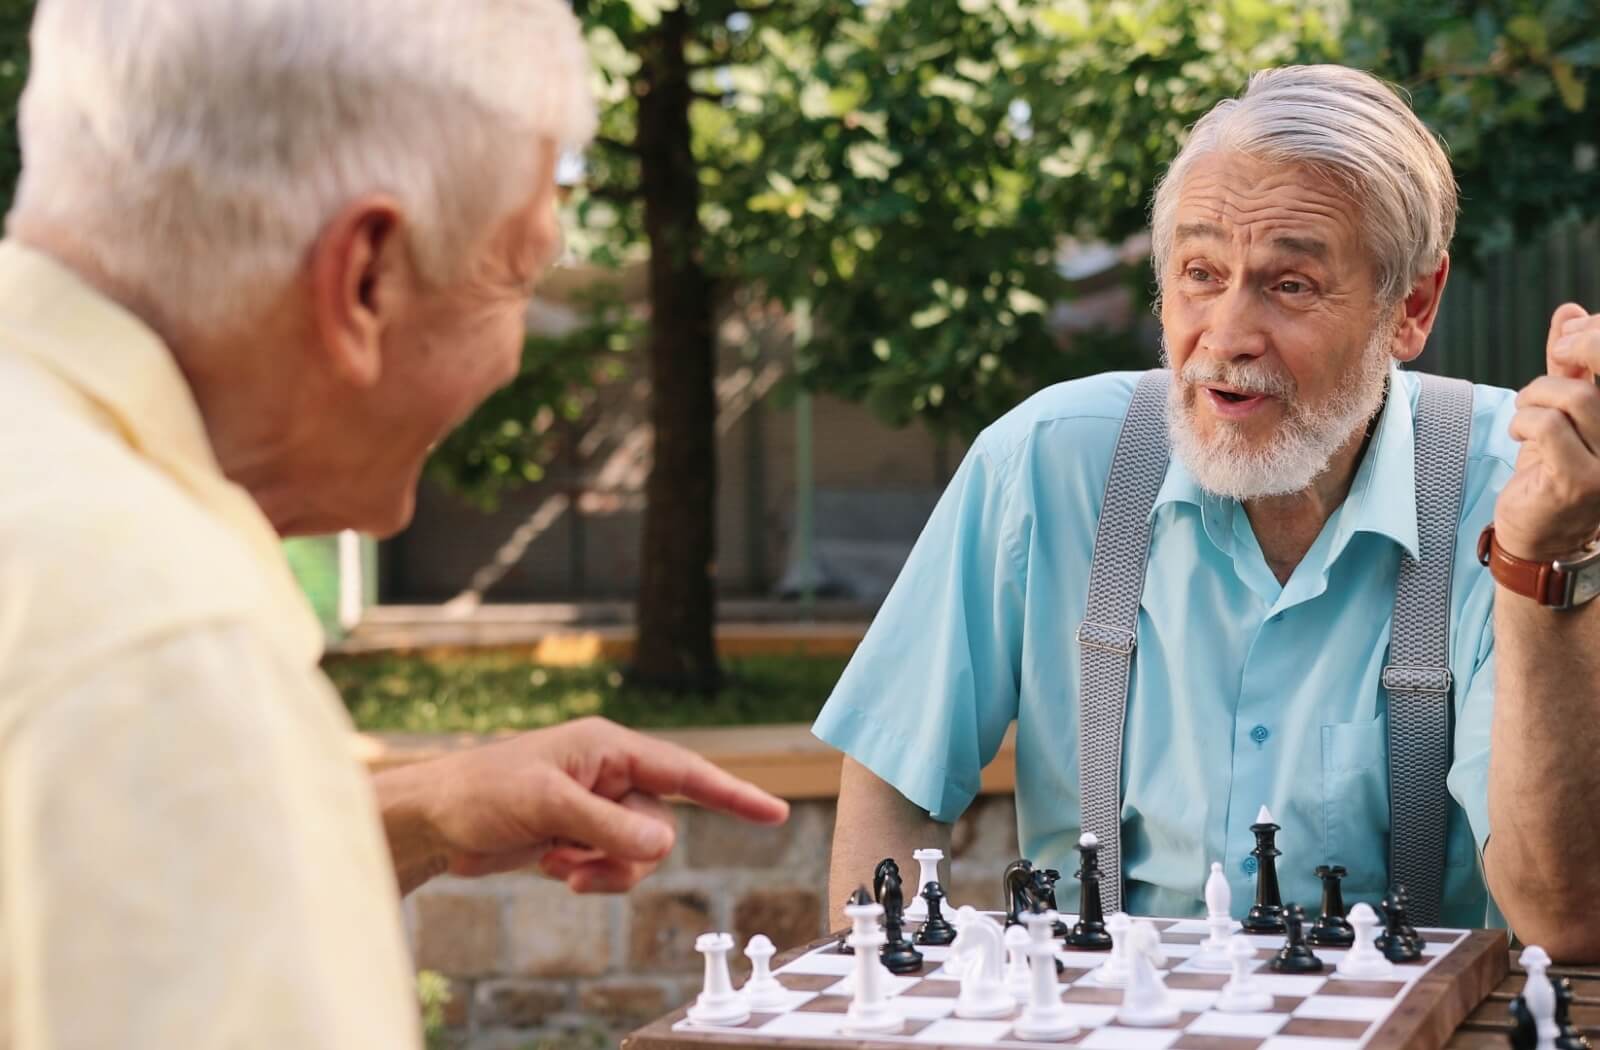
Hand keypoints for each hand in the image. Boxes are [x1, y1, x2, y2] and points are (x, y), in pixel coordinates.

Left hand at [379, 717, 788, 893]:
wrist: (434, 822)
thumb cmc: (481, 793)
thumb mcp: (547, 805)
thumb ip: (610, 823)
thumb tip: (663, 841)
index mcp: (609, 747)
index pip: (686, 771)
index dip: (733, 793)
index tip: (775, 812)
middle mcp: (610, 773)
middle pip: (662, 825)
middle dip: (626, 851)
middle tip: (577, 855)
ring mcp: (596, 806)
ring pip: (641, 851)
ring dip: (605, 868)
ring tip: (559, 862)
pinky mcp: (581, 834)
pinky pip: (614, 865)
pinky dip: (591, 874)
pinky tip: (553, 865)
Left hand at [1495, 304, 1599, 561]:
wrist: (1541, 536)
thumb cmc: (1553, 467)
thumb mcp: (1563, 409)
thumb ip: (1570, 363)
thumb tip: (1571, 312)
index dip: (1592, 336)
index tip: (1565, 341)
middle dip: (1560, 364)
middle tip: (1534, 390)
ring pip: (1577, 398)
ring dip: (1536, 397)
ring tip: (1525, 413)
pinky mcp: (1582, 481)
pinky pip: (1550, 427)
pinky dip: (1525, 422)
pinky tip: (1521, 435)